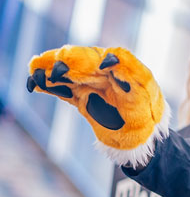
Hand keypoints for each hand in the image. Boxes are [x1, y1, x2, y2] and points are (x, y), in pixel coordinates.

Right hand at [27, 45, 169, 166]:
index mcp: (116, 65)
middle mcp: (101, 72)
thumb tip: (109, 57)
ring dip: (47, 73)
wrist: (145, 138)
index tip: (64, 69)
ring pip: (64, 75)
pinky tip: (34, 85)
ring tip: (35, 76)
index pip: (91, 57)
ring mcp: (90, 86)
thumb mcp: (144, 90)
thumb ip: (130, 70)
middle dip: (57, 64)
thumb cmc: (148, 111)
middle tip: (44, 72)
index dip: (76, 60)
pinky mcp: (83, 101)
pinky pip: (62, 91)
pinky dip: (48, 87)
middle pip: (73, 62)